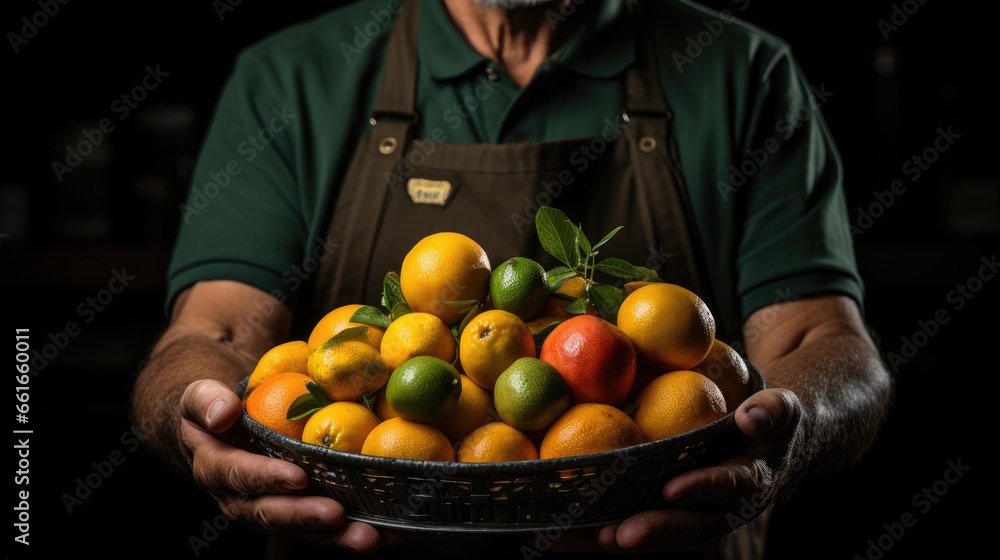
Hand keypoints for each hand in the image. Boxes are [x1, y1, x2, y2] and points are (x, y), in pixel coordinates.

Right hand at [178, 379, 403, 551]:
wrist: (221, 430)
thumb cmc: (214, 409)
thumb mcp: (199, 397)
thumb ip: (205, 400)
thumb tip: (224, 413)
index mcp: (216, 471)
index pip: (239, 477)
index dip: (266, 478)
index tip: (297, 477)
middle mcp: (242, 501)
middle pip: (273, 514)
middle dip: (306, 517)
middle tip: (336, 515)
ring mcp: (271, 511)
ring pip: (303, 530)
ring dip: (337, 536)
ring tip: (371, 537)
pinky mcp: (298, 515)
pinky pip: (323, 529)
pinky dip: (353, 531)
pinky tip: (389, 533)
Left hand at [540, 387, 801, 553]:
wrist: (776, 451)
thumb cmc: (773, 424)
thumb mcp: (782, 411)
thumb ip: (771, 411)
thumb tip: (751, 415)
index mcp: (750, 483)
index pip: (726, 487)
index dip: (701, 489)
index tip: (673, 490)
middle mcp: (723, 511)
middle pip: (688, 529)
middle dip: (652, 533)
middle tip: (616, 536)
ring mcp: (697, 520)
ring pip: (657, 537)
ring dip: (618, 540)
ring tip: (578, 539)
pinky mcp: (671, 519)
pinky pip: (637, 528)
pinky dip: (600, 534)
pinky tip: (560, 532)